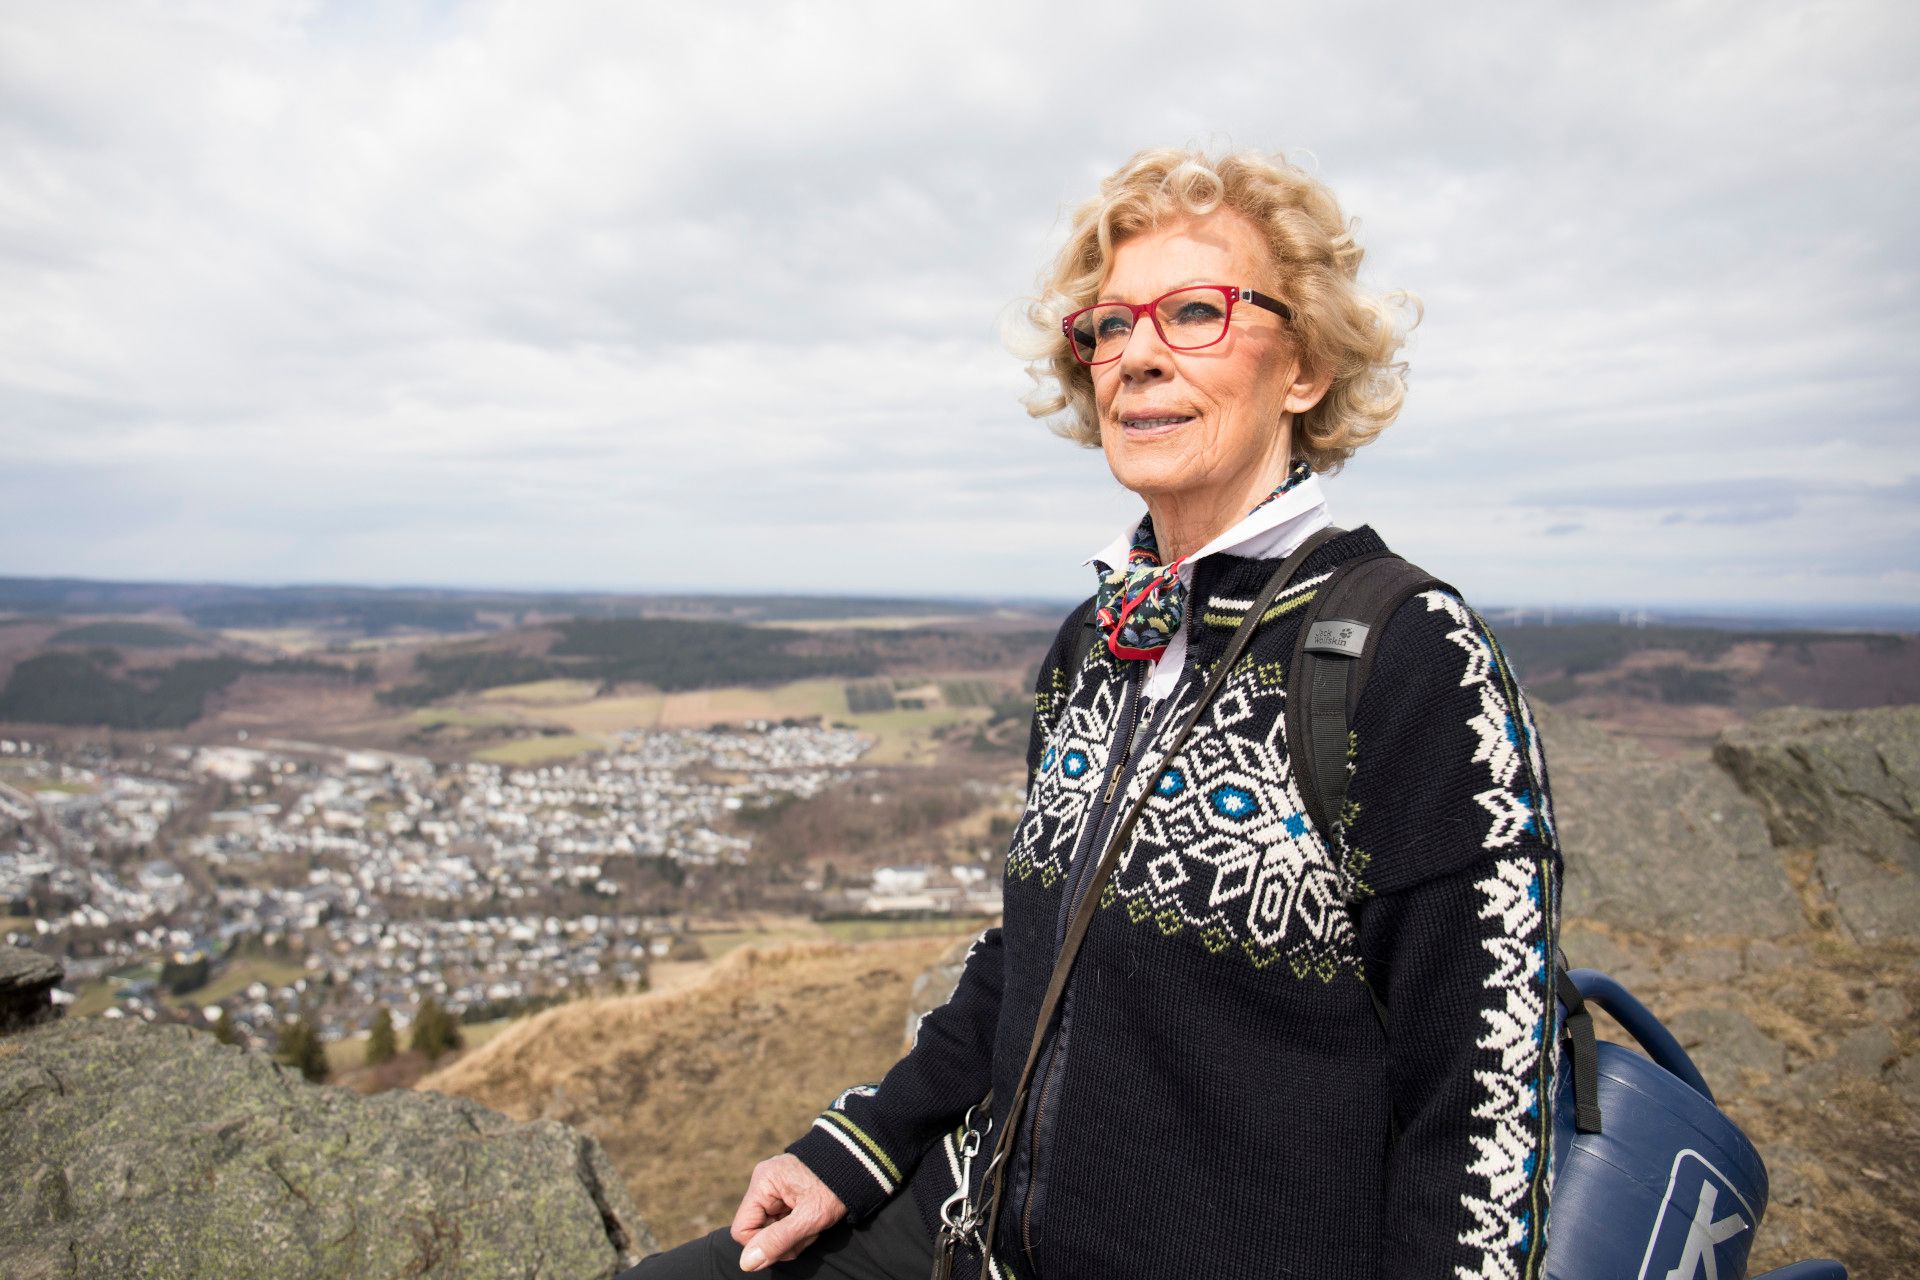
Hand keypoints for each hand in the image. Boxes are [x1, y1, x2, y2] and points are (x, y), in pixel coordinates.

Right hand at [730, 1153, 847, 1271]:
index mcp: (763, 1182)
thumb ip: (777, 1240)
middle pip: (758, 1229)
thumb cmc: (835, 1188)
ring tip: (814, 1222)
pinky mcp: (785, 1192)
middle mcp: (764, 1182)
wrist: (859, 1164)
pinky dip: (797, 1225)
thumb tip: (746, 1263)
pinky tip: (813, 1218)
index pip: (742, 1229)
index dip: (763, 1244)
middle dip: (784, 1239)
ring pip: (771, 1228)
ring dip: (793, 1234)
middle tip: (809, 1230)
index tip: (791, 1243)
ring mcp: (774, 1187)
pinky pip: (781, 1220)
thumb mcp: (809, 1218)